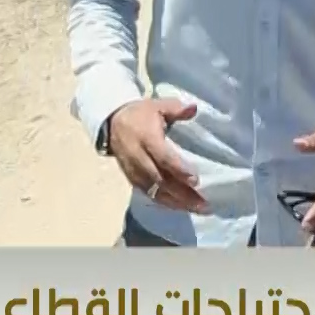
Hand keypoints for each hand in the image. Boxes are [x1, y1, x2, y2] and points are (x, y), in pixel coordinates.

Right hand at [107, 98, 207, 212]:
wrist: (112, 122)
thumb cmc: (140, 114)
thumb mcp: (157, 105)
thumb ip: (176, 108)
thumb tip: (194, 108)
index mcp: (146, 138)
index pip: (163, 157)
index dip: (179, 169)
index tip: (196, 180)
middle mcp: (138, 157)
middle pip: (160, 179)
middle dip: (182, 193)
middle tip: (203, 203)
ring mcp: (133, 170)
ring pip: (154, 191)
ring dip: (176, 202)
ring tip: (197, 209)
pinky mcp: (131, 178)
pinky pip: (148, 194)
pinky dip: (165, 202)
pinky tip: (181, 207)